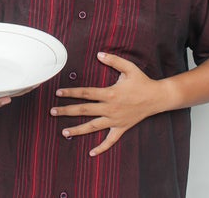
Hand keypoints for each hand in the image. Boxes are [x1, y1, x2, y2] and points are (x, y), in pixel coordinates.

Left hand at [50, 52, 164, 156]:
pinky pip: (110, 140)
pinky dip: (101, 148)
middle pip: (84, 110)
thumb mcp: (129, 68)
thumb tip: (98, 54)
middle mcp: (110, 108)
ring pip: (92, 127)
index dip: (71, 92)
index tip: (58, 93)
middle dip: (67, 111)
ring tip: (63, 132)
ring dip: (77, 130)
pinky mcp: (121, 128)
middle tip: (52, 111)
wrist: (157, 97)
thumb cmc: (142, 82)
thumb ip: (113, 60)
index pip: (85, 93)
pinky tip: (91, 153)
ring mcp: (115, 120)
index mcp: (110, 93)